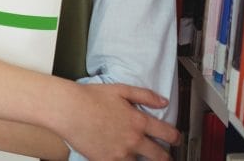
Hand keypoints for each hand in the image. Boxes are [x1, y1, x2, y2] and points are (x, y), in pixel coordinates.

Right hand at [56, 83, 179, 160]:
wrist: (68, 109)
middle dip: (166, 157)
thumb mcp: (120, 90)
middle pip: (161, 156)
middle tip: (163, 156)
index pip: (168, 134)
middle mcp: (134, 139)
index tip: (175, 139)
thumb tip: (163, 102)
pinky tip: (118, 155)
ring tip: (133, 152)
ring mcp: (121, 153)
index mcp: (139, 121)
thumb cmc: (89, 97)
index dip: (176, 138)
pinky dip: (122, 160)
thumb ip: (145, 95)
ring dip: (140, 158)